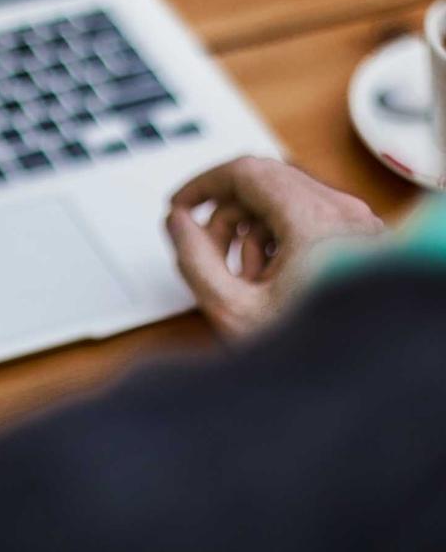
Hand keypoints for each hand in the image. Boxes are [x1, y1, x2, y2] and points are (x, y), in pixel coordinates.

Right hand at [166, 157, 385, 338]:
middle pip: (263, 183)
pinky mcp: (363, 240)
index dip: (202, 185)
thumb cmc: (321, 356)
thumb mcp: (235, 311)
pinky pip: (307, 219)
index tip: (180, 205)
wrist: (372, 380)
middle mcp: (343, 213)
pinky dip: (278, 239)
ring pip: (284, 201)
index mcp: (314, 221)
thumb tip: (178, 222)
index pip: (245, 172)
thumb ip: (194, 259)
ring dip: (251, 231)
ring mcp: (358, 225)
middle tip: (204, 249)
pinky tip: (272, 281)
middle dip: (225, 215)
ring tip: (244, 279)